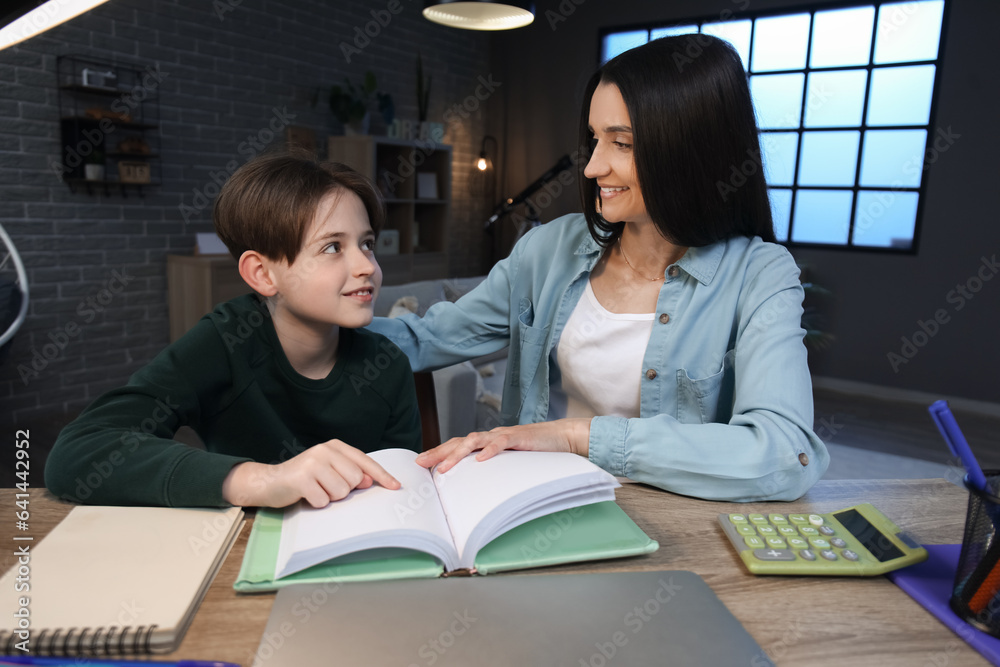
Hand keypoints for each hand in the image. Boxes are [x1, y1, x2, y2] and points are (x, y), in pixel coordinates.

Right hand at [222, 439, 400, 507]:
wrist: (269, 481)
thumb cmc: (304, 478)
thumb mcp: (329, 471)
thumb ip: (350, 473)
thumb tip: (368, 481)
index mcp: (335, 446)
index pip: (365, 461)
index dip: (382, 475)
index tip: (396, 486)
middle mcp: (325, 450)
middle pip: (355, 479)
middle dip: (344, 490)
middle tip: (326, 487)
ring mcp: (313, 462)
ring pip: (341, 491)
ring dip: (330, 497)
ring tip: (316, 490)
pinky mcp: (302, 478)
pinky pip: (323, 500)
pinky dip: (317, 503)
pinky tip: (306, 495)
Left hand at [415, 418, 590, 473]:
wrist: (560, 437)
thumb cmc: (534, 451)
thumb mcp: (509, 462)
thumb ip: (493, 471)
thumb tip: (476, 490)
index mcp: (486, 442)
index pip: (457, 445)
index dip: (438, 452)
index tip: (420, 463)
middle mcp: (490, 436)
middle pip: (458, 442)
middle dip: (438, 452)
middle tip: (420, 463)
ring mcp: (503, 435)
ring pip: (474, 441)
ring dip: (456, 454)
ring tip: (443, 467)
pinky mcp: (518, 437)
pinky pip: (501, 442)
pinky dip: (490, 450)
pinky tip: (480, 459)